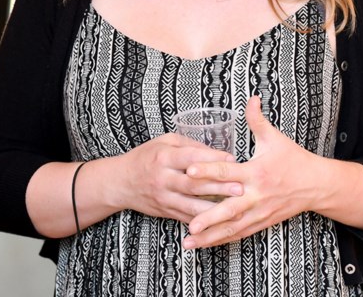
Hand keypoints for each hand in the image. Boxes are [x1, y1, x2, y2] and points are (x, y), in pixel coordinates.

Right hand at [118, 131, 242, 223]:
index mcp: (163, 157)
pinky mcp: (166, 211)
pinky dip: (205, 220)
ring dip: (215, 209)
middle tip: (241, 187)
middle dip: (219, 187)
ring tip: (236, 209)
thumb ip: (188, 145)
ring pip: (192, 205)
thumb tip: (215, 152)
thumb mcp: (163, 142)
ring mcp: (164, 197)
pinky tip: (221, 221)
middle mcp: (163, 178)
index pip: (190, 157)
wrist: (121, 182)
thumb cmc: (145, 157)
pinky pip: (187, 218)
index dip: (211, 159)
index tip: (232, 159)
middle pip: (194, 184)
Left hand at [181, 96, 321, 248]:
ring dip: (211, 237)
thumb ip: (258, 120)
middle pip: (230, 209)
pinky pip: (239, 233)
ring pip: (232, 228)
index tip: (188, 172)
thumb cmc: (294, 159)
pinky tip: (205, 244)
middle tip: (189, 225)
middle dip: (209, 218)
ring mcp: (259, 212)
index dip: (207, 171)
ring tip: (188, 243)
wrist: (319, 186)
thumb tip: (251, 96)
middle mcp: (256, 196)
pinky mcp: (262, 222)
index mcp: (256, 173)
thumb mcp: (275, 138)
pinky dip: (222, 240)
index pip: (227, 171)